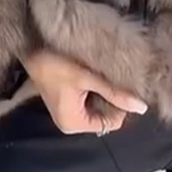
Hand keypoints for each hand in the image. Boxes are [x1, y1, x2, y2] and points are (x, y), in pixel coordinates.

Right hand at [23, 50, 147, 135]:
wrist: (29, 47)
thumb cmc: (54, 63)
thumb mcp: (88, 78)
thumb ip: (116, 93)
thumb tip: (142, 107)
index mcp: (74, 124)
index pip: (112, 123)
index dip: (121, 106)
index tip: (123, 86)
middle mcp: (70, 123)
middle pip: (105, 116)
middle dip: (112, 99)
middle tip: (112, 77)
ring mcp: (67, 112)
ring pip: (98, 106)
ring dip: (103, 91)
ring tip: (101, 74)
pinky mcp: (66, 101)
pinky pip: (89, 99)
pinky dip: (95, 88)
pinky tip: (93, 74)